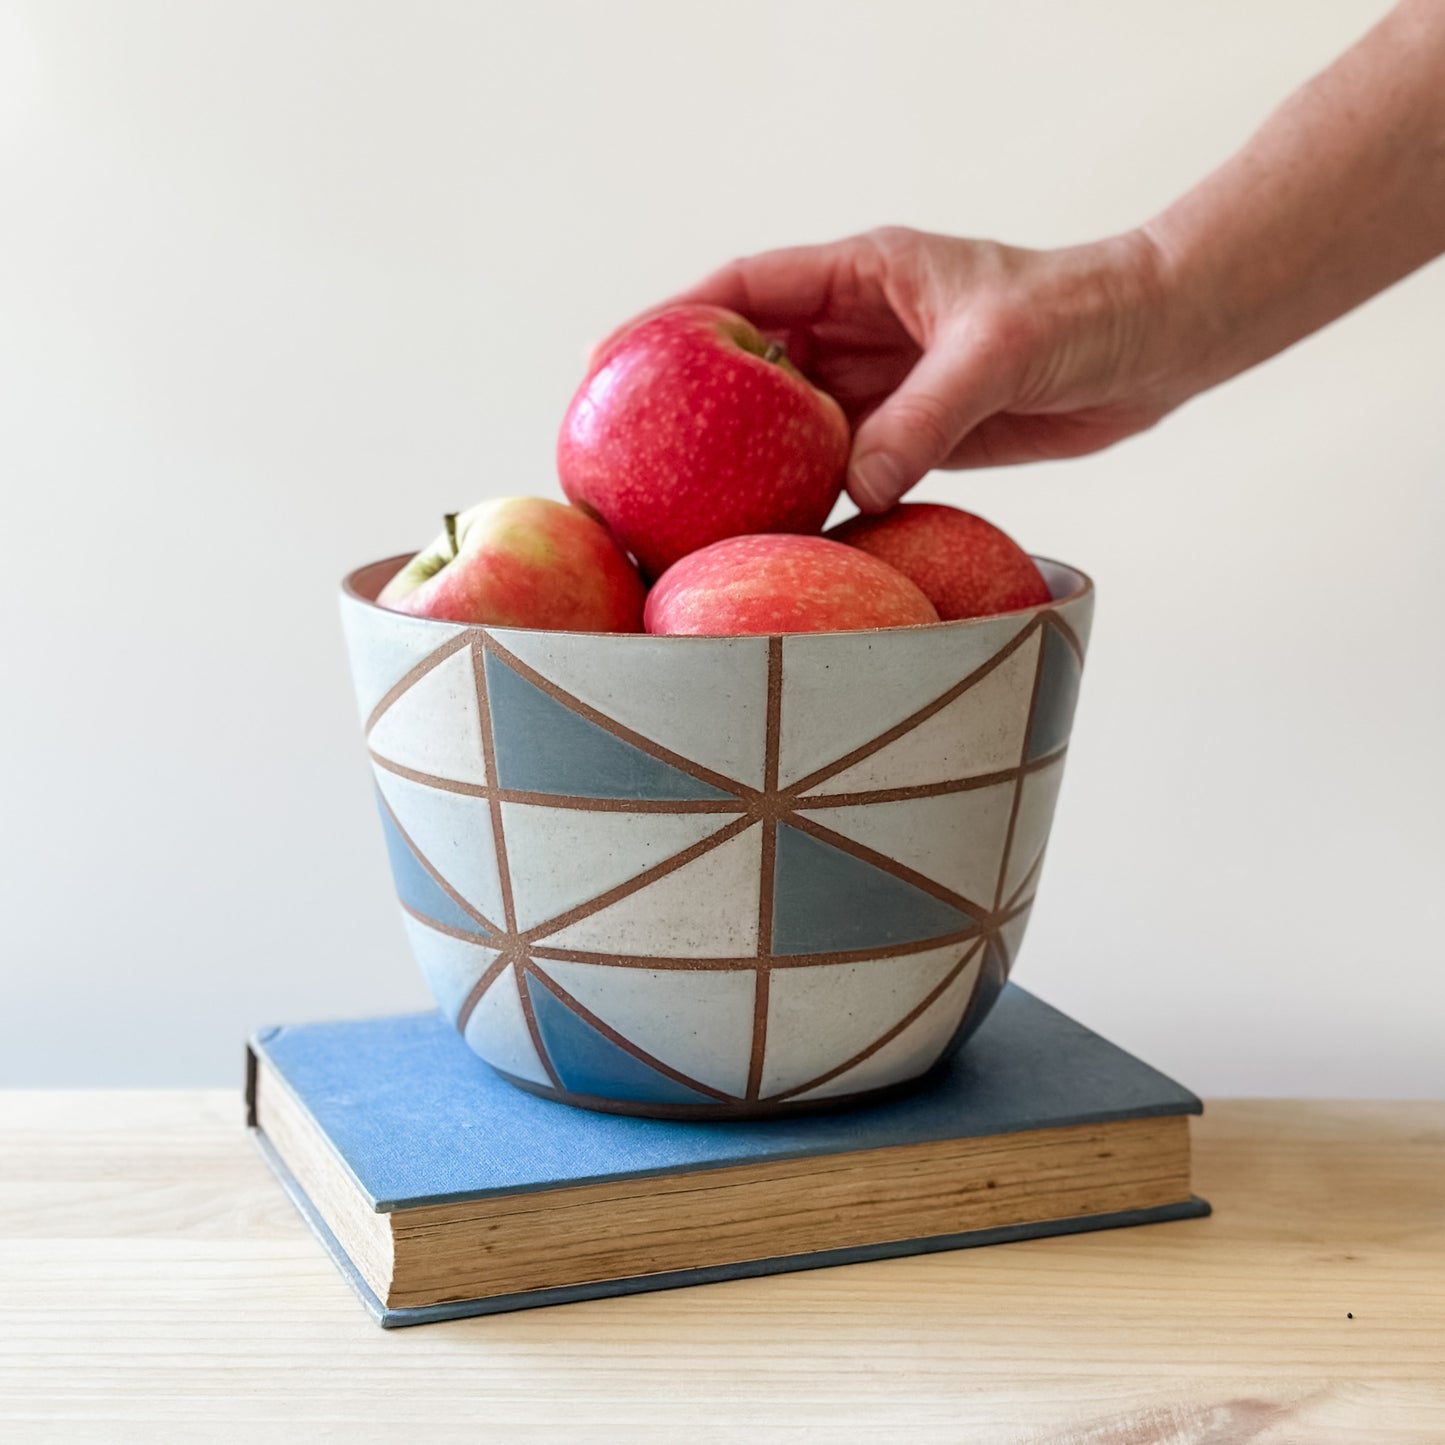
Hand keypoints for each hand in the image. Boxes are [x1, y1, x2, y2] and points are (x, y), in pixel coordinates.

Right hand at [674, 226, 1187, 511]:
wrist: (1156, 343)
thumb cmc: (1084, 314)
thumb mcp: (996, 352)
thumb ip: (923, 418)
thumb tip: (852, 489)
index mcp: (865, 272)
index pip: (746, 288)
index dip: (671, 319)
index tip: (611, 359)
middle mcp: (863, 325)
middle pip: (753, 361)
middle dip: (693, 399)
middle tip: (633, 450)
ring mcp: (885, 383)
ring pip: (792, 422)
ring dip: (749, 458)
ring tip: (691, 503)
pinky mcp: (915, 432)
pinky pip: (843, 465)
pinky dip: (811, 494)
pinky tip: (780, 529)